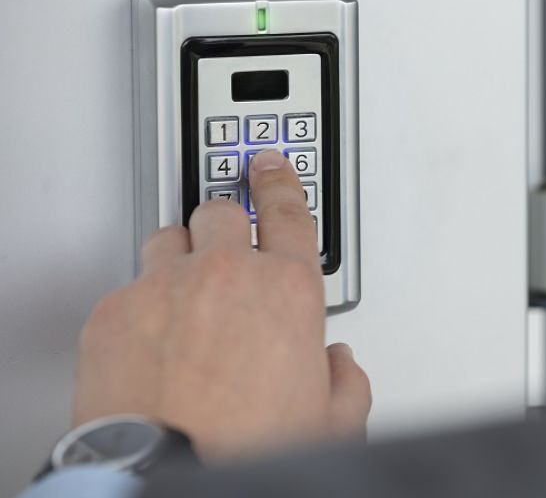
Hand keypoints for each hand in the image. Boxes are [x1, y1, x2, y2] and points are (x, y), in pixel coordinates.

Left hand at [73, 150, 370, 461]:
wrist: (166, 474)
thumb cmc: (245, 448)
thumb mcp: (332, 422)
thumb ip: (345, 380)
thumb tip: (338, 367)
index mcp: (287, 290)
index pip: (288, 212)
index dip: (282, 181)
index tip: (273, 166)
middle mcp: (226, 275)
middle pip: (222, 211)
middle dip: (227, 224)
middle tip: (229, 244)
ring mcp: (165, 287)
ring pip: (170, 238)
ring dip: (182, 256)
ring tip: (187, 290)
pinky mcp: (114, 311)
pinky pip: (129, 286)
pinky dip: (142, 304)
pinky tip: (151, 339)